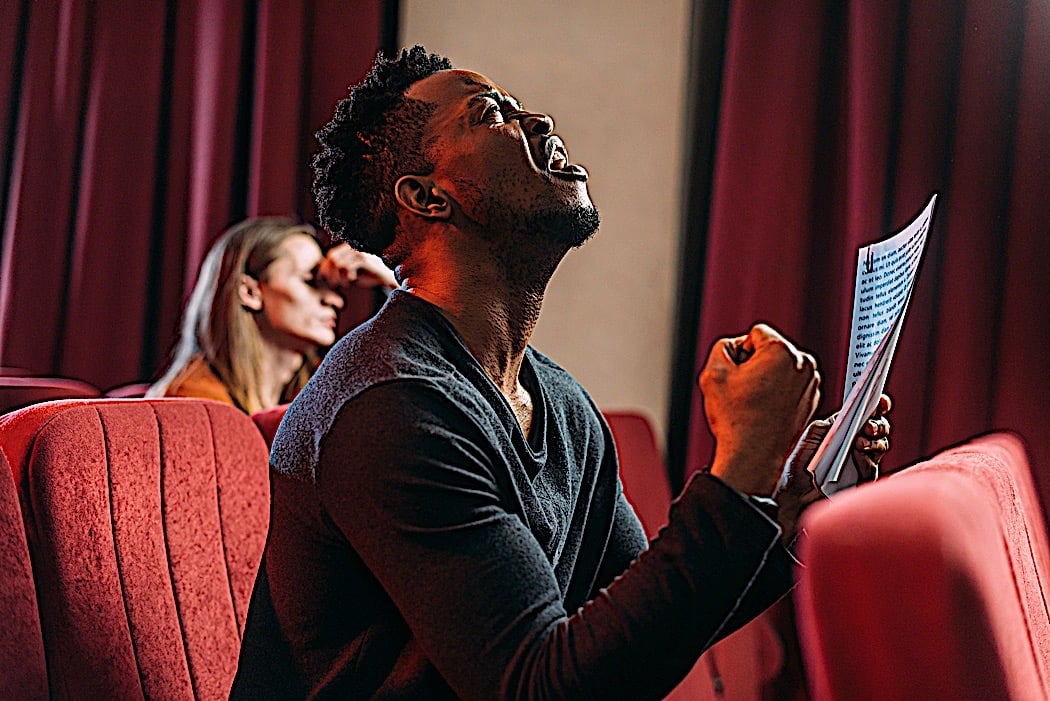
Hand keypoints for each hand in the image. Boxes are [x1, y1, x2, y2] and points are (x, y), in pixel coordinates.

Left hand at [318, 243, 397, 288]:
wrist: (388, 278)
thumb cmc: (367, 275)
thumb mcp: (348, 272)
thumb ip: (335, 271)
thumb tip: (315, 274)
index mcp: (347, 248)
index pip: (329, 256)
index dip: (323, 269)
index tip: (323, 281)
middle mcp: (352, 247)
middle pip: (331, 258)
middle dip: (329, 274)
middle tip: (334, 285)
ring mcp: (358, 251)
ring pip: (338, 264)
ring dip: (339, 278)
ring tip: (345, 284)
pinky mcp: (364, 259)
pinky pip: (347, 268)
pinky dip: (347, 277)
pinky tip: (353, 280)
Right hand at [699, 323, 820, 495]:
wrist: (753, 456)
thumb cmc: (737, 421)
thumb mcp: (713, 372)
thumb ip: (723, 346)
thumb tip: (736, 346)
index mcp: (782, 352)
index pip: (755, 333)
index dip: (739, 352)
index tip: (737, 376)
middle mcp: (803, 365)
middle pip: (770, 349)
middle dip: (754, 364)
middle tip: (743, 391)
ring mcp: (810, 384)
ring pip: (779, 367)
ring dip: (765, 379)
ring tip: (754, 403)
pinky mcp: (810, 401)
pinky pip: (788, 385)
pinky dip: (777, 393)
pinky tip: (764, 410)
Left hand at [773, 393, 891, 541]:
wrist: (795, 495)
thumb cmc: (800, 466)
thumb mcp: (811, 437)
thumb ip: (830, 424)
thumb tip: (846, 414)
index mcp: (843, 431)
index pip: (864, 415)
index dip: (876, 406)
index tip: (880, 399)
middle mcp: (855, 444)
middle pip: (879, 427)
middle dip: (879, 422)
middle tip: (869, 423)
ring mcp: (862, 461)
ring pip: (881, 443)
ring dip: (875, 437)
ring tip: (862, 438)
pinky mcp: (863, 478)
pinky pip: (874, 464)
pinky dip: (868, 455)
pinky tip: (859, 451)